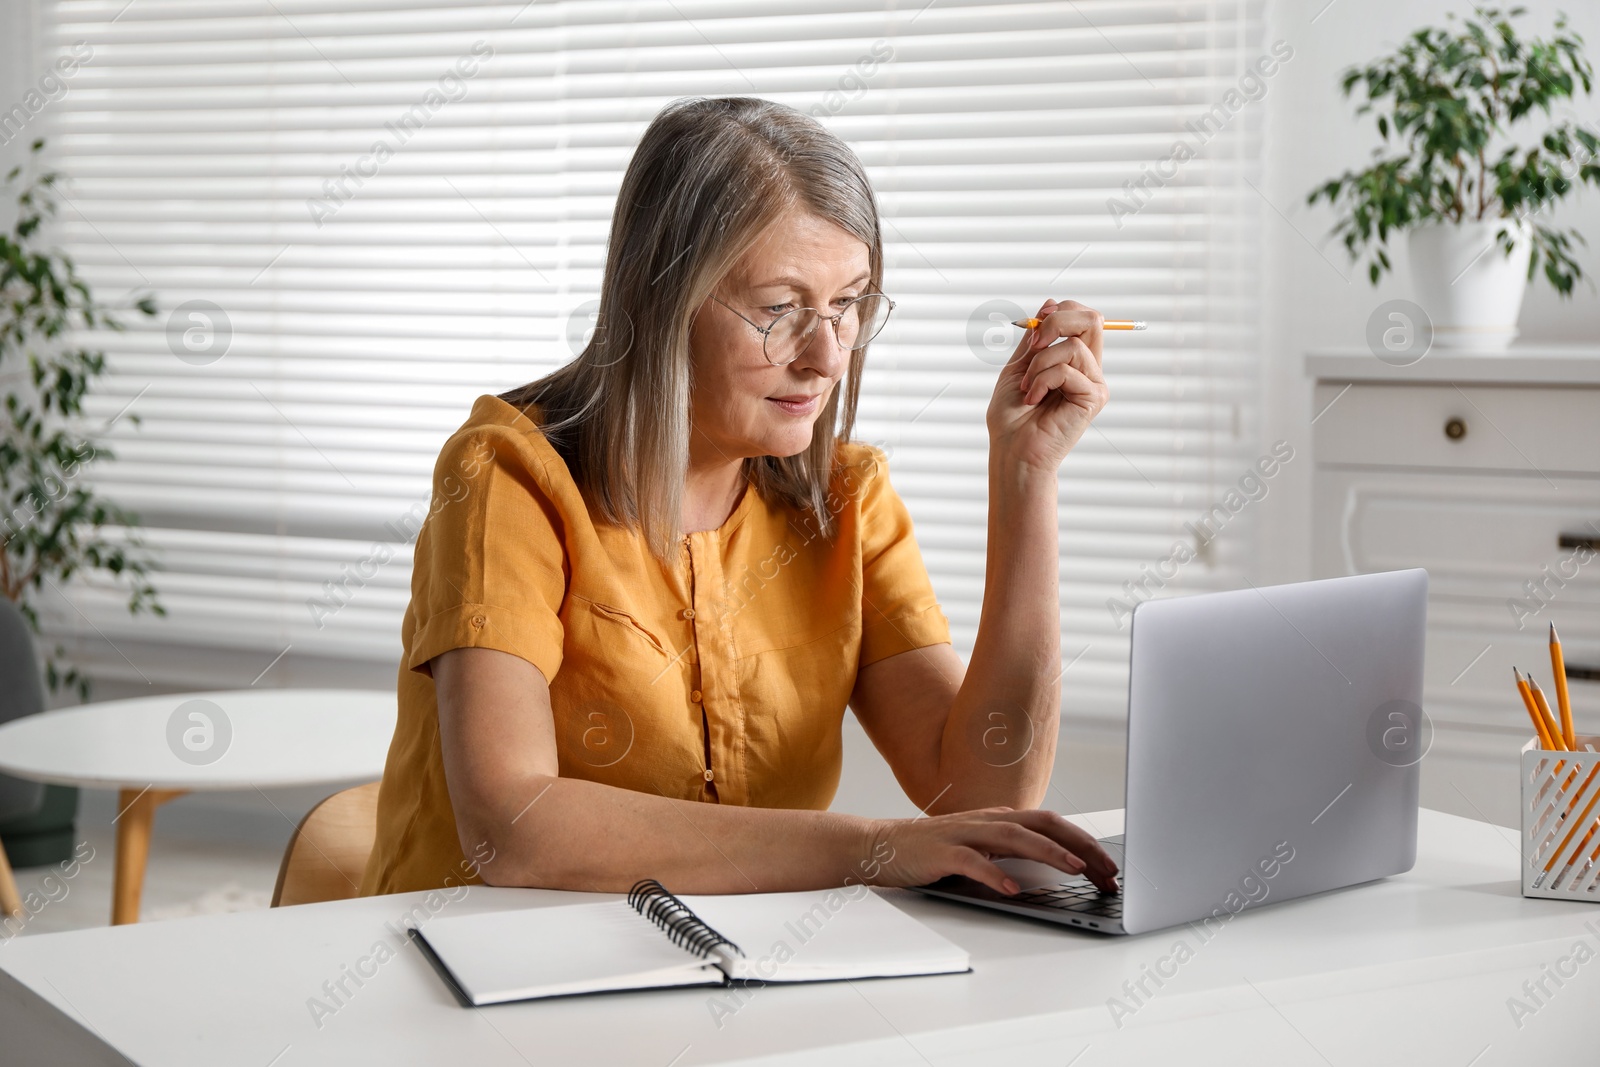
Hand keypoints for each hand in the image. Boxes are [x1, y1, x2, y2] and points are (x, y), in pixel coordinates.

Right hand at [861, 806, 1119, 895]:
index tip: (1109, 869)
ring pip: (1014, 836)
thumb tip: (1054, 865)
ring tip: (1075, 869)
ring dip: (1048, 852)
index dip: (1084, 843)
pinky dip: (995, 874)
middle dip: (1080, 845)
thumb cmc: (931, 851)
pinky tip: (1013, 889)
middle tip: (1107, 870)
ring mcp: (963, 833)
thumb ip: (1010, 851)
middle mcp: (986, 820)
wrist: (878, 846)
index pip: (1052, 824)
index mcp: (999, 819)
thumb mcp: (979, 847)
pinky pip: (972, 861)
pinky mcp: (941, 852)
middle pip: (1043, 823)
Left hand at [985, 299, 1109, 472]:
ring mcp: (1094, 383)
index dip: (1060, 310)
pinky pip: (1067, 370)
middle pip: (1092, 319)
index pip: (1082, 317)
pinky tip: (1033, 399)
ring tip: (1027, 388)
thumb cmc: (1012, 416)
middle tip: (1033, 346)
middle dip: (1056, 322)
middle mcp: (1088, 369)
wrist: (1012, 450)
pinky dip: (1041, 380)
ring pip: (1074, 345)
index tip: (1034, 326)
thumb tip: (1050, 303)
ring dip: (1039, 363)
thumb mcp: (1019, 366)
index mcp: (1073, 360)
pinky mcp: (1093, 398)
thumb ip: (1036, 337)